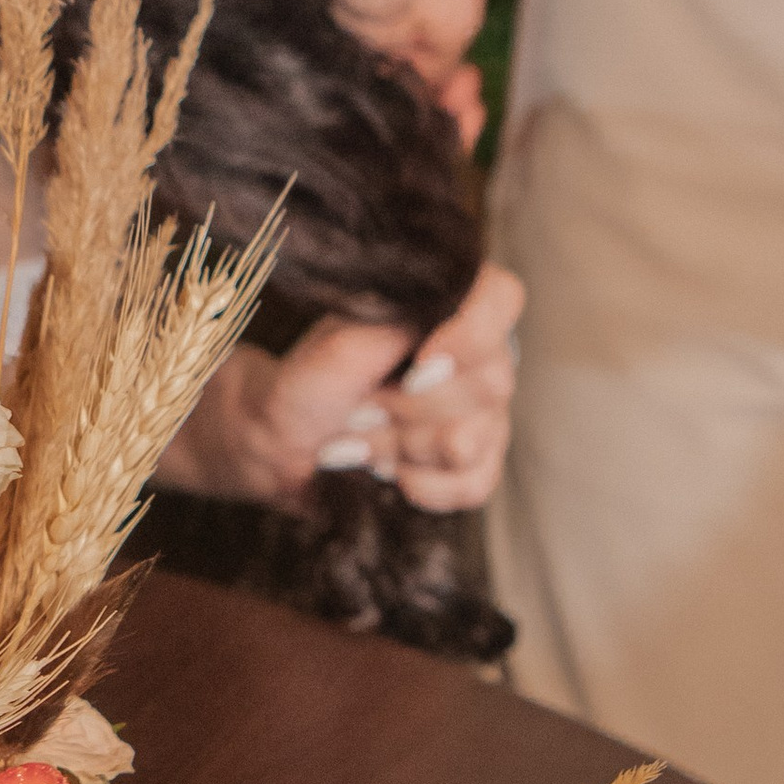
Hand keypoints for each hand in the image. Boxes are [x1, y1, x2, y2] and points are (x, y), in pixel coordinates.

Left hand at [161, 260, 521, 516]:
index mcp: (445, 308)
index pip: (501, 297)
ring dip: (400, 448)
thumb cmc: (305, 387)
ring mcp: (485, 414)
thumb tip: (431, 340)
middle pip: (487, 384)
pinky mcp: (476, 466)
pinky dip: (420, 486)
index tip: (419, 364)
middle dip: (405, 407)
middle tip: (358, 407)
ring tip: (361, 437)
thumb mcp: (334, 349)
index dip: (472, 335)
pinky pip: (472, 484)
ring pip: (470, 441)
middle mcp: (478, 356)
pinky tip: (388, 474)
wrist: (283, 446)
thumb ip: (387, 332)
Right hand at [326, 0, 490, 151]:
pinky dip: (409, 24)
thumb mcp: (449, 26)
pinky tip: (436, 5)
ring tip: (463, 50)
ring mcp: (336, 0)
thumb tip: (433, 104)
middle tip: (474, 84)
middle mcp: (332, 34)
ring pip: (383, 49)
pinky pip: (376, 16)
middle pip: (384, 85)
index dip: (439, 124)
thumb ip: (437, 78)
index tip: (474, 110)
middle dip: (434, 93)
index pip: (391, 115)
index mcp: (350, 56)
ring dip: (426, 58)